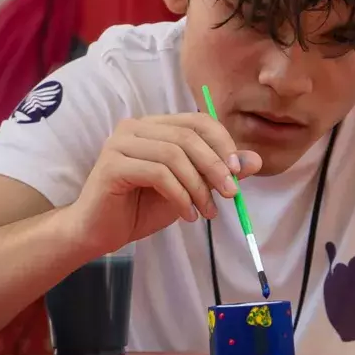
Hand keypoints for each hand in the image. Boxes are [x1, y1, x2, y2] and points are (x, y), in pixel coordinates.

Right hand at [67, 114, 263, 255]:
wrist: (99, 233)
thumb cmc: (142, 208)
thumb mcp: (190, 188)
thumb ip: (218, 172)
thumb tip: (255, 161)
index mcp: (155, 126)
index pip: (198, 121)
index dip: (223, 143)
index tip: (239, 171)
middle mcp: (135, 127)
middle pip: (188, 136)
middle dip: (215, 166)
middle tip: (231, 193)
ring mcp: (120, 143)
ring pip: (174, 155)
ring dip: (198, 186)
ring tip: (208, 212)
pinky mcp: (112, 164)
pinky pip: (158, 173)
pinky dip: (180, 195)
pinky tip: (188, 215)